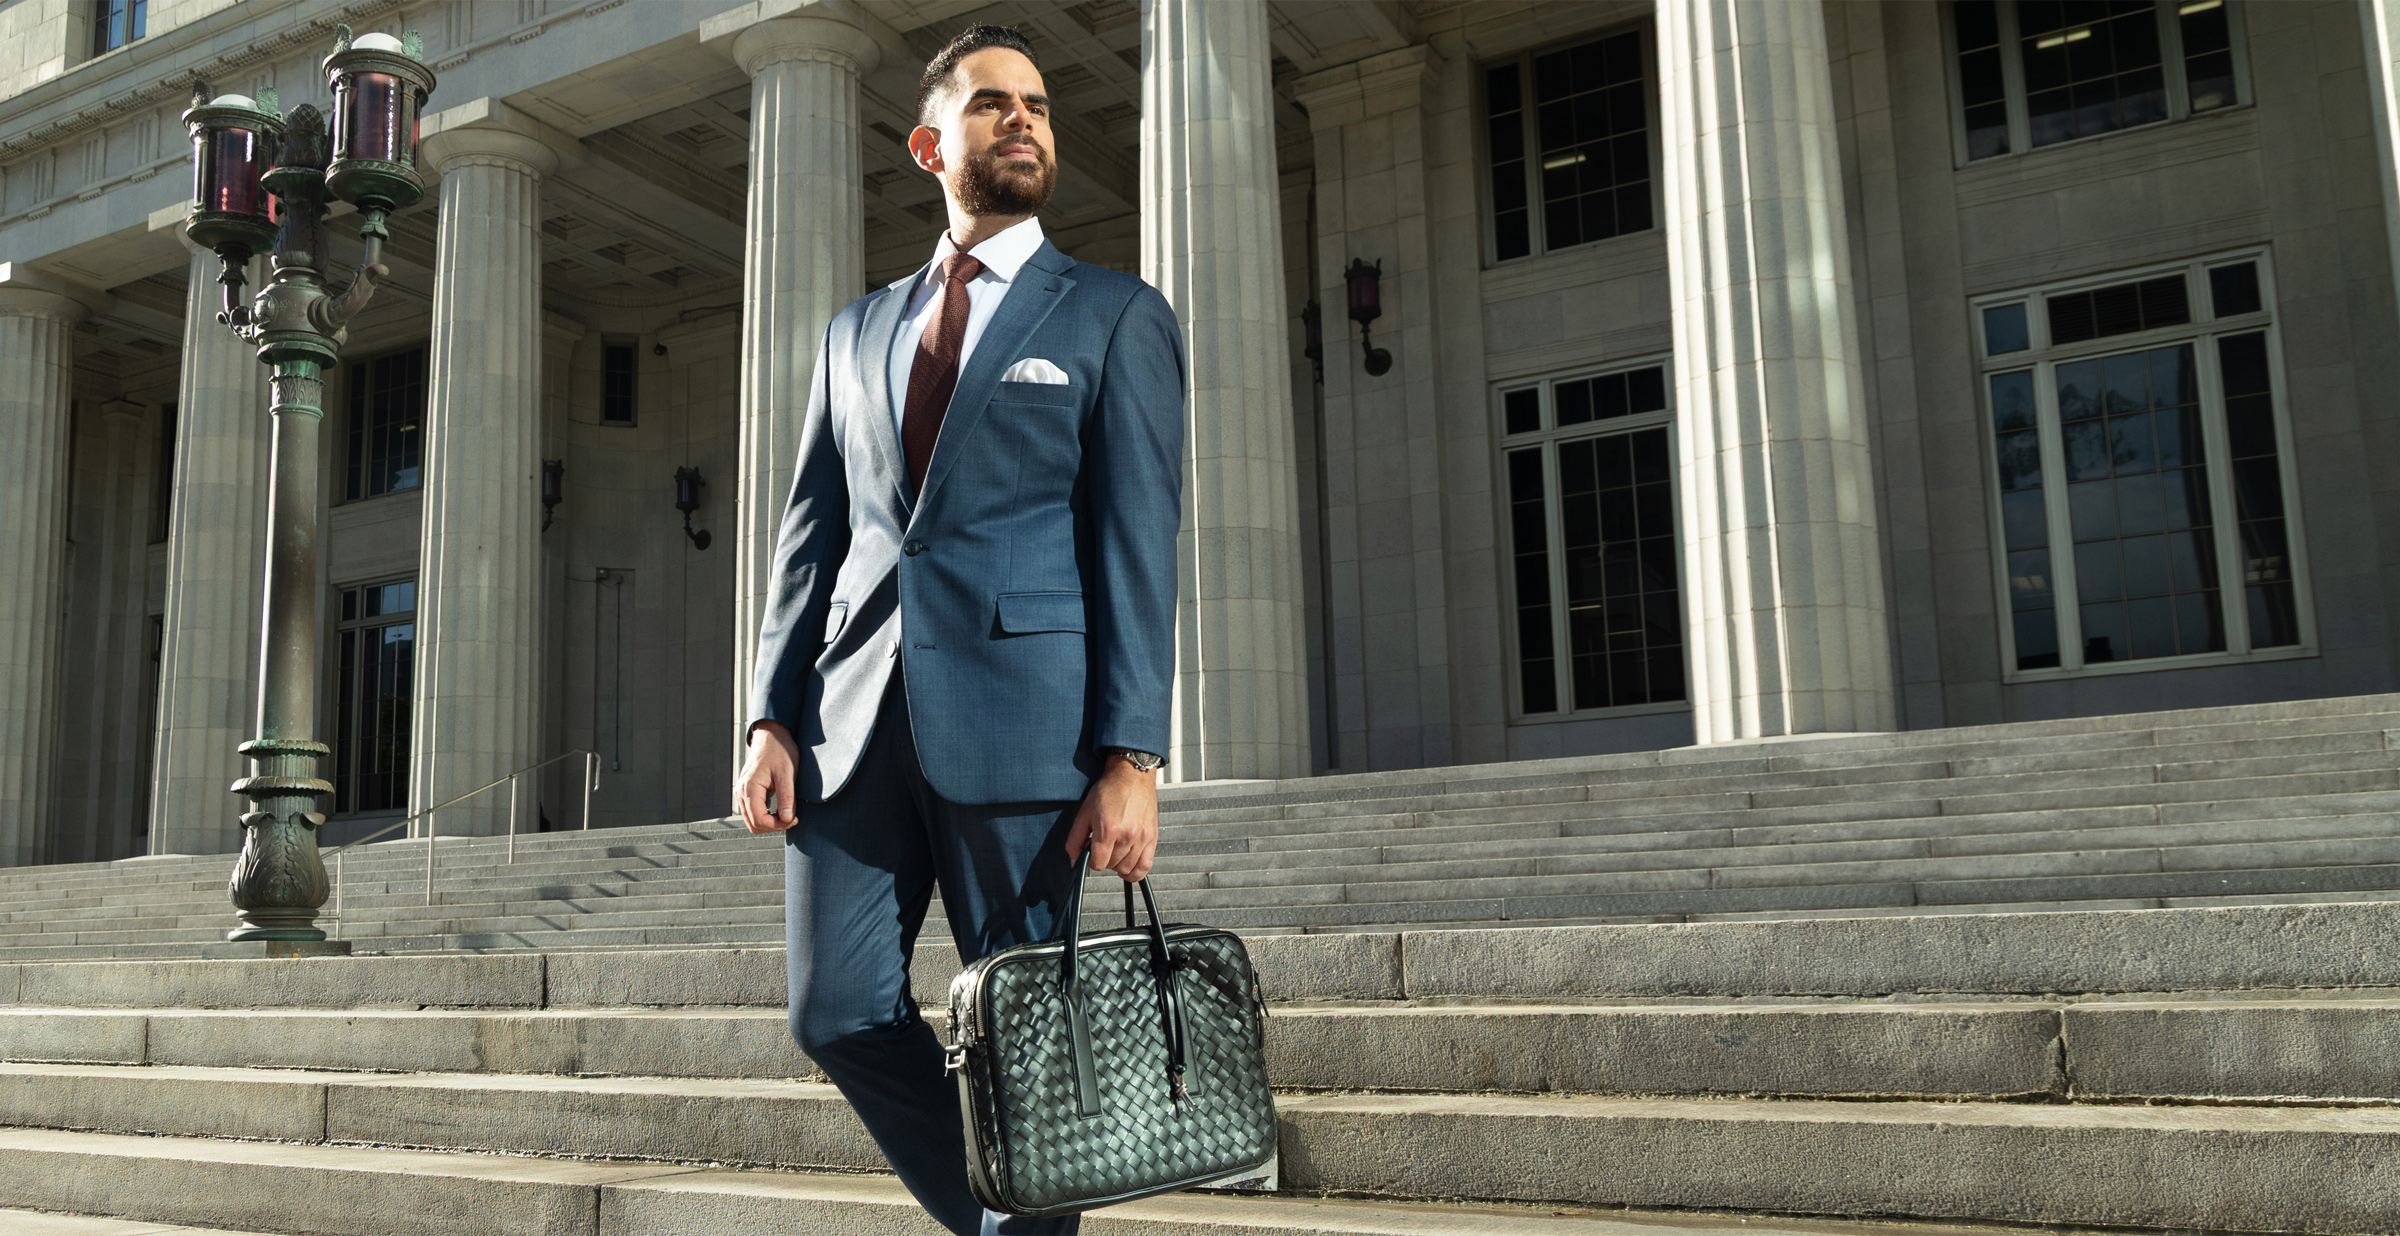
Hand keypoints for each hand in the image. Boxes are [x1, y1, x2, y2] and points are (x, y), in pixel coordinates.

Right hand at [734, 720, 800, 833]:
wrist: (771, 737)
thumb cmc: (780, 751)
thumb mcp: (787, 773)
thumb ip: (786, 797)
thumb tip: (786, 819)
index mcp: (750, 787)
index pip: (759, 820)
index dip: (777, 825)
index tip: (793, 819)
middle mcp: (741, 792)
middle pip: (753, 824)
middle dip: (773, 826)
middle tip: (792, 818)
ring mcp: (742, 793)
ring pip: (751, 821)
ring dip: (769, 823)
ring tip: (787, 815)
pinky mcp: (746, 793)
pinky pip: (752, 813)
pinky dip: (765, 817)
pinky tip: (779, 811)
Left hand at [1065, 754, 1158, 880]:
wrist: (1132, 776)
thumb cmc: (1109, 790)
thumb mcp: (1084, 812)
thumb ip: (1075, 840)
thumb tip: (1073, 861)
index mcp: (1108, 830)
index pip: (1098, 864)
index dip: (1091, 861)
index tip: (1091, 852)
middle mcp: (1127, 836)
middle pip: (1112, 866)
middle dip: (1104, 859)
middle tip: (1102, 846)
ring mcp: (1141, 838)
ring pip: (1127, 868)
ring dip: (1118, 865)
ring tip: (1114, 852)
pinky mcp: (1152, 837)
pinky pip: (1145, 865)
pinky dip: (1136, 872)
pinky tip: (1128, 866)